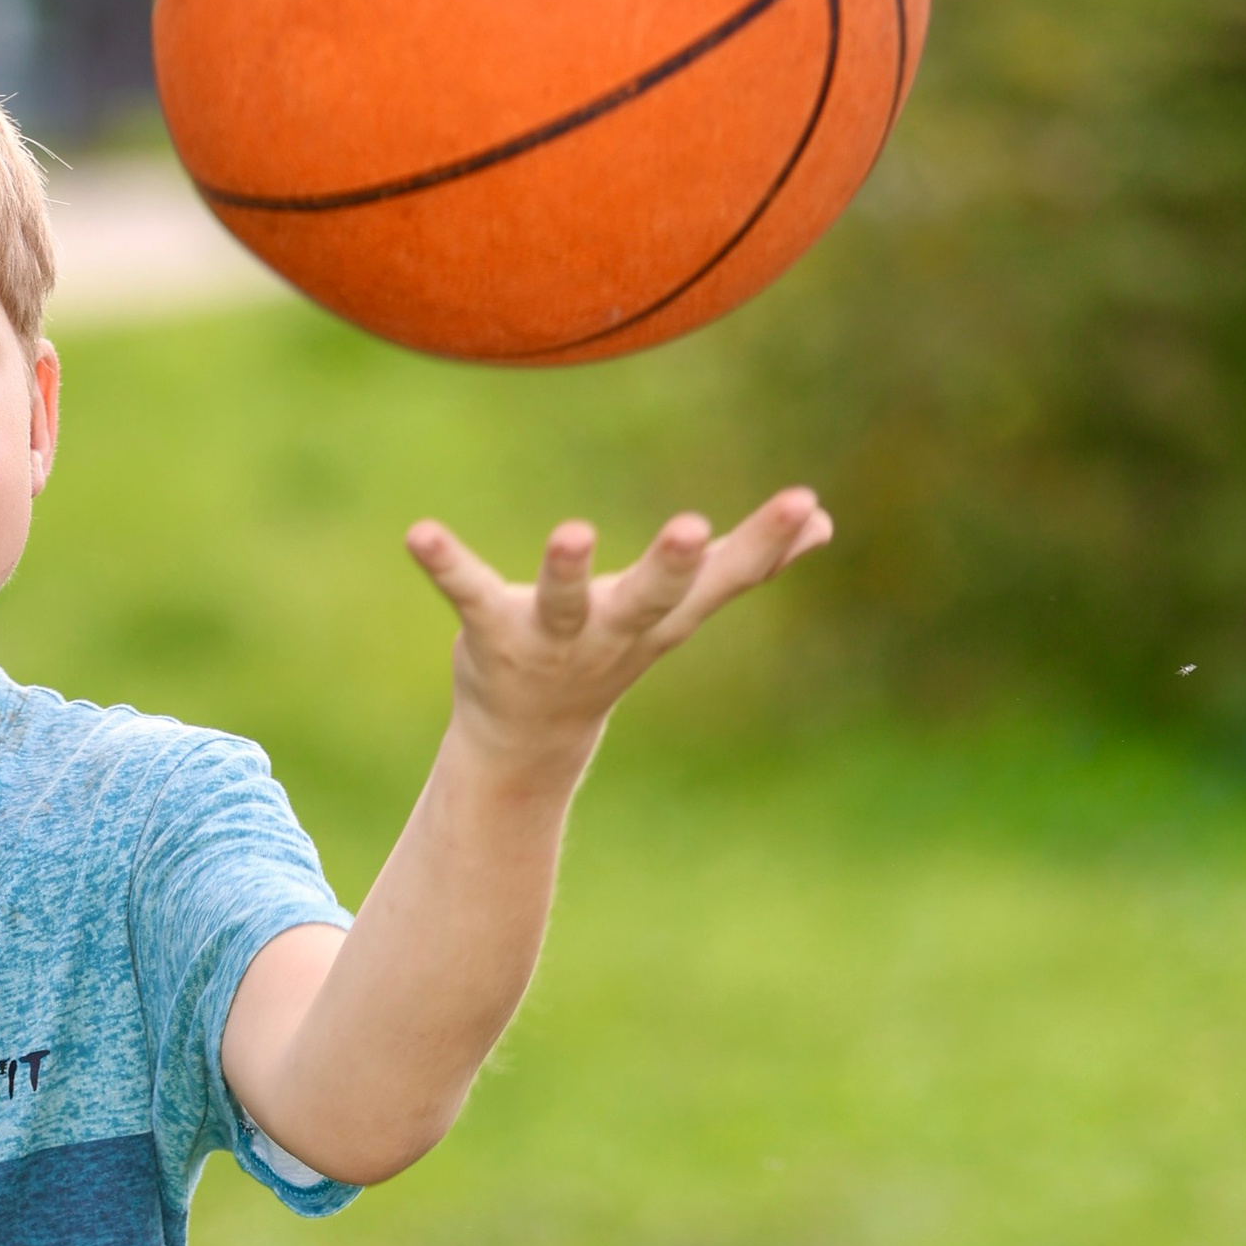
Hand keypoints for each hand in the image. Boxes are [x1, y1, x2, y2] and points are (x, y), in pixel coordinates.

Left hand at [406, 487, 832, 775]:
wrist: (529, 743)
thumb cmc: (611, 654)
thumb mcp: (682, 615)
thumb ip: (749, 565)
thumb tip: (825, 524)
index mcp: (664, 620)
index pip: (726, 580)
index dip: (766, 543)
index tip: (805, 502)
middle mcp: (613, 632)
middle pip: (652, 600)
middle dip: (673, 566)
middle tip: (692, 526)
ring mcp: (552, 640)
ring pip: (563, 603)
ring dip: (566, 570)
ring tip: (572, 531)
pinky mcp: (491, 634)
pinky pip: (469, 593)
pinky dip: (446, 565)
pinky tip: (420, 533)